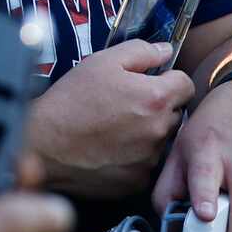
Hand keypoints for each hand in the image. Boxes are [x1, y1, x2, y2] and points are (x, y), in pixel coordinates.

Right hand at [24, 39, 196, 197]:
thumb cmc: (71, 100)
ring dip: (148, 132)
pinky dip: (134, 156)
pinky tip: (111, 148)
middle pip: (176, 113)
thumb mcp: (103, 61)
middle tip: (128, 104)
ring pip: (161, 140)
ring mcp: (149, 159)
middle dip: (160, 106)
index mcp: (156, 98)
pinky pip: (146, 163)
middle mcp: (159, 131)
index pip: (187, 85)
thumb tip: (166, 50)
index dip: (170, 79)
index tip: (153, 82)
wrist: (44, 144)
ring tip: (115, 127)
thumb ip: (141, 51)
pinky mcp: (136, 181)